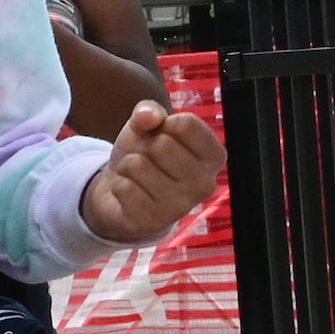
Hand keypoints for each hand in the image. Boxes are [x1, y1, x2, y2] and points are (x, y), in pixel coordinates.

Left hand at [81, 99, 225, 245]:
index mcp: (214, 157)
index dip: (164, 123)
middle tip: (148, 159)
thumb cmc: (145, 153)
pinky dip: (120, 185)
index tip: (164, 136)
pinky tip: (131, 193)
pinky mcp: (154, 223)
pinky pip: (123, 187)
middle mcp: (205, 184)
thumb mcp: (148, 124)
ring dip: (128, 166)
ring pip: (138, 165)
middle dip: (145, 146)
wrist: (121, 190)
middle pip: (162, 145)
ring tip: (138, 176)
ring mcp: (181, 207)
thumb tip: (148, 116)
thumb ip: (149, 110)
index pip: (187, 124)